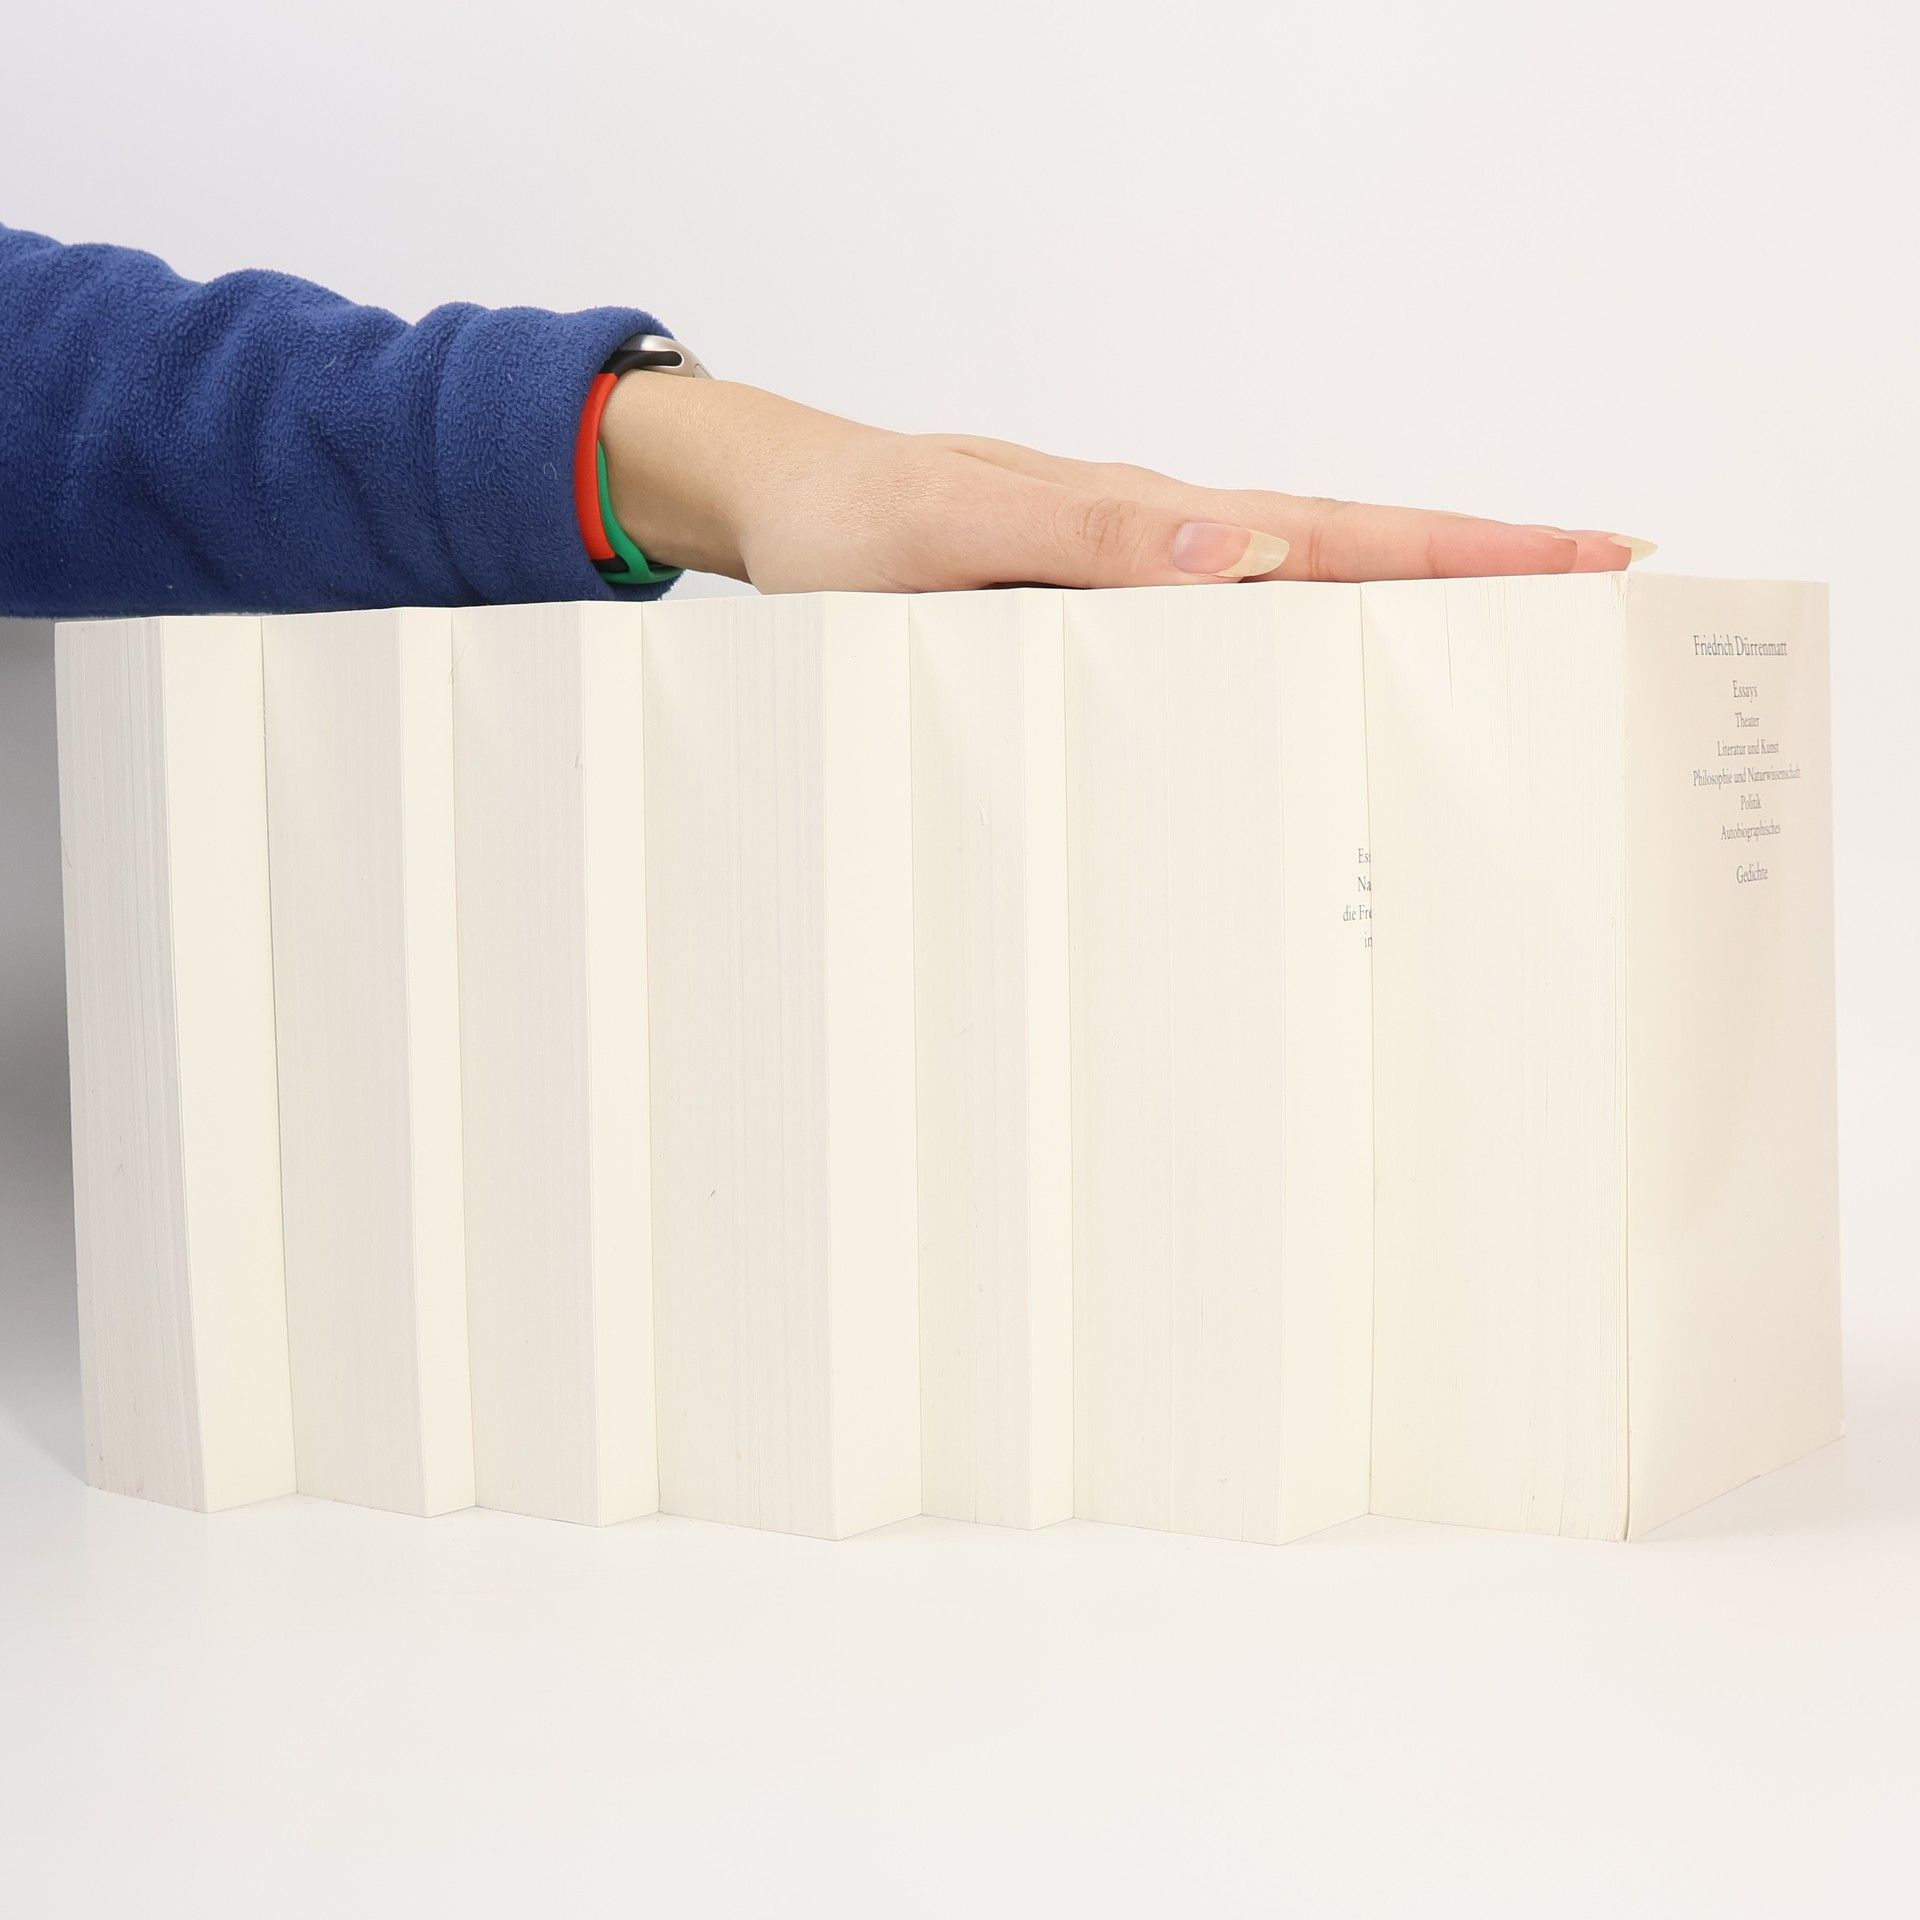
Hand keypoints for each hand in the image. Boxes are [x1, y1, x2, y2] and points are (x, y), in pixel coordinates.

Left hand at [600, 376, 1652, 591]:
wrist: (784, 507)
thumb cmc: (855, 523)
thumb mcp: (956, 531)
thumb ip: (1088, 540)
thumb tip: (1244, 552)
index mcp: (1155, 518)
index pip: (1342, 532)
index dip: (1468, 549)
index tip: (1591, 557)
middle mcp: (1166, 543)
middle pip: (1354, 553)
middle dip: (1485, 573)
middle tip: (1611, 595)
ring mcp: (1142, 574)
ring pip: (1305, 590)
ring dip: (1413, 606)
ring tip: (1519, 640)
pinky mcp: (1106, 607)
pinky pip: (1233, 629)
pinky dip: (1312, 637)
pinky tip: (1342, 672)